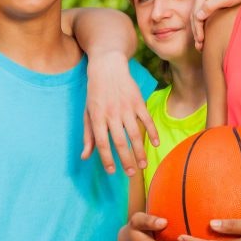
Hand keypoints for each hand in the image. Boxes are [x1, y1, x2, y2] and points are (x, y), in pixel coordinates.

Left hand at [81, 52, 158, 175]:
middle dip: (126, 160)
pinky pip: (147, 119)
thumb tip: (85, 157)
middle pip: (119, 141)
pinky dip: (152, 132)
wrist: (107, 67)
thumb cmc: (95, 93)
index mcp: (97, 117)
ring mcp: (126, 107)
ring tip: (143, 165)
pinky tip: (155, 144)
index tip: (112, 171)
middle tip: (131, 173)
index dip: (107, 159)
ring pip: (134, 133)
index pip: (102, 143)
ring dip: (139, 151)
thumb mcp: (87, 112)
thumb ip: (87, 136)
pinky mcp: (138, 101)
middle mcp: (111, 114)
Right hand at [191, 0, 240, 48]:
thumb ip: (211, 6)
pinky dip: (203, 27)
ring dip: (198, 31)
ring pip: (198, 18)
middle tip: (199, 46)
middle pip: (194, 16)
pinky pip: (204, 17)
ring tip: (200, 46)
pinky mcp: (210, 3)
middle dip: (196, 32)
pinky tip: (205, 37)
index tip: (201, 40)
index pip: (196, 13)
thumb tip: (197, 16)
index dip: (197, 28)